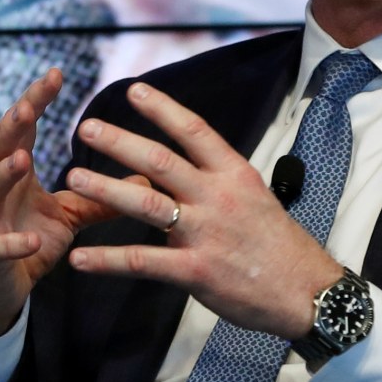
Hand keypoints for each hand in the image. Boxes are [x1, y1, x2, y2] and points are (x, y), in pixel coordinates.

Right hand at [0, 69, 116, 341]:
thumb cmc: (27, 245)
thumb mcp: (66, 217)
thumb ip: (98, 196)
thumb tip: (146, 177)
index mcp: (13, 176)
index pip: (22, 130)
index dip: (36, 101)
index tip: (57, 73)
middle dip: (9, 125)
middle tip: (28, 105)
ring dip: (1, 173)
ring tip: (23, 158)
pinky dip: (10, 243)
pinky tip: (31, 240)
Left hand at [64, 81, 341, 337]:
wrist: (306, 292)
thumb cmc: (278, 245)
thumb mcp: (255, 197)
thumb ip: (217, 180)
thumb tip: (186, 162)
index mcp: (233, 174)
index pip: (194, 131)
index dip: (162, 108)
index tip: (133, 89)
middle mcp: (217, 196)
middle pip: (160, 160)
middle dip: (120, 141)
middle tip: (87, 126)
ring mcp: (205, 233)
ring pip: (146, 203)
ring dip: (106, 189)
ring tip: (74, 178)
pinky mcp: (195, 270)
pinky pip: (142, 262)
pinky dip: (107, 261)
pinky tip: (80, 259)